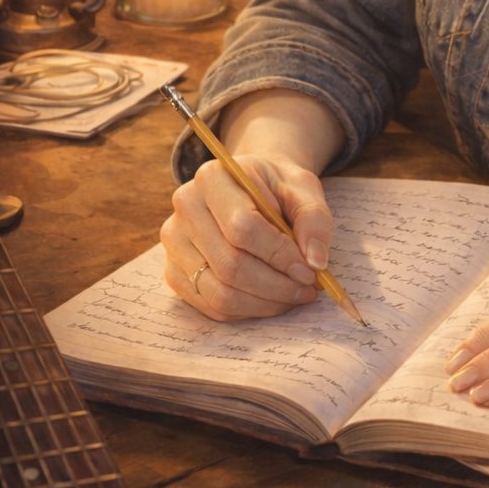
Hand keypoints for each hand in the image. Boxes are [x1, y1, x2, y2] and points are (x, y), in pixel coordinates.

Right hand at [161, 153, 334, 320]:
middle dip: (276, 285)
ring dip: (264, 303)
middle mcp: (186, 206)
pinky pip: (210, 306)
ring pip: (219, 292)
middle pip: (229, 264)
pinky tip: (271, 299)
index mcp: (213, 177)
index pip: (242, 226)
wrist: (251, 188)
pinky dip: (247, 311)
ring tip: (294, 295)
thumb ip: (313, 219)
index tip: (310, 270)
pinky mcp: (174, 271)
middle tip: (307, 288)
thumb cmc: (277, 188)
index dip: (279, 254)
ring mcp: (175, 241)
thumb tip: (315, 262)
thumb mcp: (303, 188)